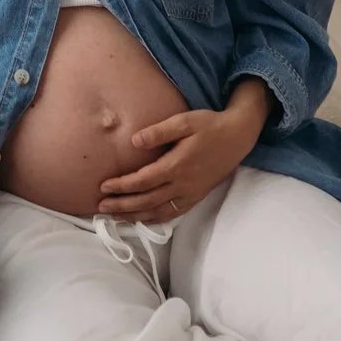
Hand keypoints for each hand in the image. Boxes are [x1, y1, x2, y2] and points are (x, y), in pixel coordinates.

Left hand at [96, 79, 271, 223]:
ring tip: (116, 218)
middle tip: (101, 207)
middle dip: (123, 206)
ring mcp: (191, 193)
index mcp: (177, 165)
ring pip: (159, 211)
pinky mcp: (198, 196)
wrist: (238, 137)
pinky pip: (174, 213)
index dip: (122, 186)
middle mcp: (183, 184)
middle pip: (147, 201)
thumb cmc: (209, 125)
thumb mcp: (184, 121)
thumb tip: (134, 141)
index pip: (143, 181)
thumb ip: (159, 132)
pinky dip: (156, 219)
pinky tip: (145, 219)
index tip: (103, 187)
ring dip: (136, 216)